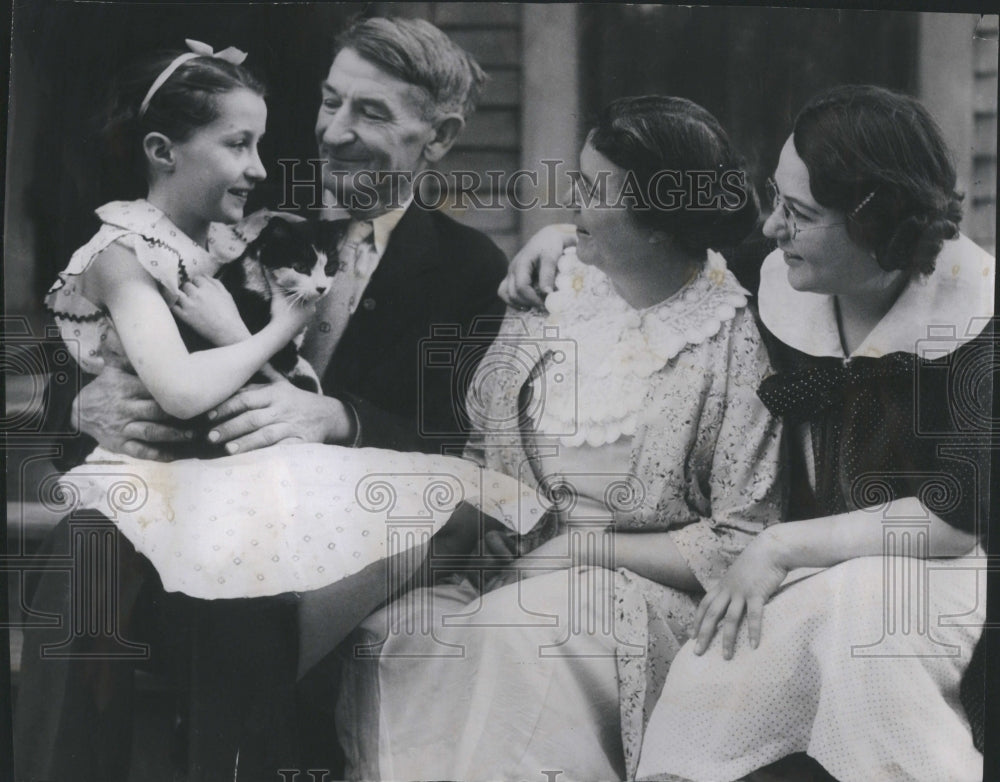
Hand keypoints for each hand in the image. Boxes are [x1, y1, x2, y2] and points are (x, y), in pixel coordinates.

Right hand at [75, 365, 192, 460]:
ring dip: (173, 435)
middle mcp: (125, 408)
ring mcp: (123, 428)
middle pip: (155, 411)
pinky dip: (158, 455)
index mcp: (125, 388)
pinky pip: (140, 451)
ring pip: (151, 432)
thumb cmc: (104, 388)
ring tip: (193, 435)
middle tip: (203, 417)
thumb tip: (138, 337)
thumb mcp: (113, 370)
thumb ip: (129, 357)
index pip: (153, 389)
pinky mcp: (120, 444)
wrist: (78, 411)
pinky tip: (175, 456)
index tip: (196, 393)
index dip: (174, 392)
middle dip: (178, 415)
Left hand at [170, 276, 250, 345]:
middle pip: (186, 285)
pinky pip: (173, 306)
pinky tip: (178, 306)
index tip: (198, 287)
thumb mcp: (226, 294)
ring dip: (181, 296)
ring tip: (185, 300)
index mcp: (208, 287)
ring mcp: (189, 304)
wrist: (228, 331)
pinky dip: (174, 305)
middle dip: (189, 289)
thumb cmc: (230, 313)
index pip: (196, 278)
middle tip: (192, 295)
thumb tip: (204, 276)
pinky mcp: (184, 316)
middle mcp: (197, 294)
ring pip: (178, 293)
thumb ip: (215, 283)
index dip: (197, 283)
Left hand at [206, 381, 353, 452]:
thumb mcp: (279, 387)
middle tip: (210, 437)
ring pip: (266, 435)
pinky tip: (255, 461)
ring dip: (246, 443)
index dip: (225, 408)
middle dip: (230, 428)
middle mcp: (283, 408)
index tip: (207, 417)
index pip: (245, 399)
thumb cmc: (295, 401)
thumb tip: (224, 382)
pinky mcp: (303, 442)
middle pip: (253, 418)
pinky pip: (284, 450)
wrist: (329, 415)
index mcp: (274, 393)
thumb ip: (254, 386)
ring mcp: (293, 426)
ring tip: (228, 450)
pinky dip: (269, 456)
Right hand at [268, 284, 315, 335]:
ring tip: (288, 300)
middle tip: (290, 290)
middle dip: (298, 295)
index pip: (309, 291)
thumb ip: (273, 282)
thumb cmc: (281, 314)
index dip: (302, 287)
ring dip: (297, 304)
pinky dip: (295, 313)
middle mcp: (312, 312)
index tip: (295, 285)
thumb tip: (266, 269)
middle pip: (306, 299)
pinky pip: (300, 317)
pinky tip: (287, 312)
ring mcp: (307, 321)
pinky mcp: (301, 327)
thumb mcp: (278, 297)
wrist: (280, 334)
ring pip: (303, 308)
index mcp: (310, 304)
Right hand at [498, 224, 575, 309]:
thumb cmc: (551, 245)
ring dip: (518, 303)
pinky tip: (526, 304)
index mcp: (522, 263)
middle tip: (542, 307)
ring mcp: (511, 273)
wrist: (548, 237)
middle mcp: (513, 269)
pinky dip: (514, 300)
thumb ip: (548, 274)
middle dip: (527, 302)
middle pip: (513, 293)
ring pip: (505, 293)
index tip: (545, 304)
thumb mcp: (551, 257)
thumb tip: (547, 293)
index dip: (532, 298)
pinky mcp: (512, 276)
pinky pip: (505, 292)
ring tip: (533, 306)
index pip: (521, 287)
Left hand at [692, 530, 789, 659]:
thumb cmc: (757, 562)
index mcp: (723, 585)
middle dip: (702, 634)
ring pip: (730, 619)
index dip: (697, 620)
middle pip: (711, 614)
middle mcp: (728, 589)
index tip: (691, 635)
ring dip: (727, 639)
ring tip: (726, 657)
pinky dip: (753, 631)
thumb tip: (732, 598)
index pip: (704, 605)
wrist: (770, 548)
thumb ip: (734, 586)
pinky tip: (753, 645)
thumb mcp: (739, 573)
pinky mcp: (757, 593)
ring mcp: (741, 592)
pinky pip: (754, 615)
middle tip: (697, 652)